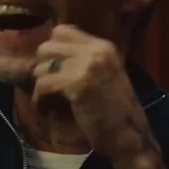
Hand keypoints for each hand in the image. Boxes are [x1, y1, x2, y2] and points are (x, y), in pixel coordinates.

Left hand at [32, 25, 168, 168]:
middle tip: (49, 86)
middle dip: (43, 67)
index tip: (53, 68)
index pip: (61, 31)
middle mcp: (97, 50)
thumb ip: (84, 61)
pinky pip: (43, 85)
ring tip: (49, 100)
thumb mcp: (105, 76)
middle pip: (47, 47)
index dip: (52, 50)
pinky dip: (40, 100)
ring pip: (43, 67)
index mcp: (104, 46)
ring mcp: (89, 66)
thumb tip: (49, 54)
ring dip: (40, 86)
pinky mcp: (79, 84)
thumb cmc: (115, 111)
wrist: (129, 137)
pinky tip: (46, 109)